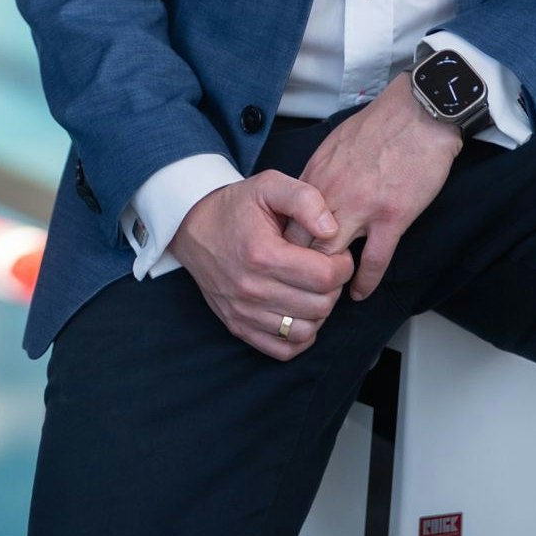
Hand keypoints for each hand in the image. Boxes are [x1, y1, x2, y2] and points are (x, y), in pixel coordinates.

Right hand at [171, 171, 356, 360]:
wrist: (193, 227)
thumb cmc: (236, 207)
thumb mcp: (269, 185)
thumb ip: (305, 199)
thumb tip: (331, 229)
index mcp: (262, 254)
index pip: (324, 276)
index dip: (342, 265)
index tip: (336, 254)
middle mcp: (251, 289)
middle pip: (319, 305)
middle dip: (334, 287)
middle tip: (326, 269)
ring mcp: (243, 312)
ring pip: (305, 331)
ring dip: (319, 312)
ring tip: (312, 289)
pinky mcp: (238, 326)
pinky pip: (283, 350)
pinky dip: (300, 337)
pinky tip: (300, 311)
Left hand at [299, 86, 464, 302]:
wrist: (419, 113)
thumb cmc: (380, 124)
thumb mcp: (334, 145)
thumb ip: (320, 176)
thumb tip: (309, 199)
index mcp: (316, 176)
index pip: (287, 221)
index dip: (282, 246)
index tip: (283, 261)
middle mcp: (332, 195)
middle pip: (301, 243)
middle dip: (295, 269)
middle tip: (297, 288)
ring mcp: (362, 208)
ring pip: (331, 255)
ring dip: (326, 280)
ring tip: (324, 296)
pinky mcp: (392, 217)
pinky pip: (374, 260)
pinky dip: (364, 281)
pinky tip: (359, 293)